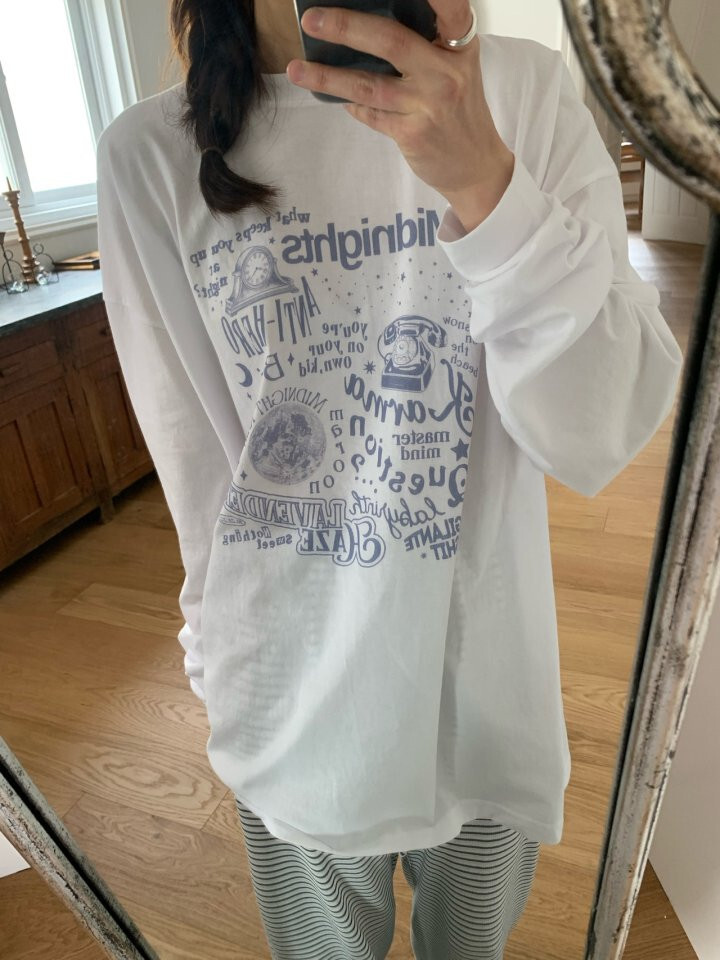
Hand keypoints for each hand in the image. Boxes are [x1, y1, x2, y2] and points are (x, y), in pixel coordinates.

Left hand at [287, 1, 514, 229]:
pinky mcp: (413, 133)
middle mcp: (446, 72)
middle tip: (311, 20)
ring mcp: (429, 104)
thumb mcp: (456, 70)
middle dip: (346, 27)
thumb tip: (366, 28)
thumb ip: (425, 48)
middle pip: (390, 41)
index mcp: (458, 48)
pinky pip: (370, 114)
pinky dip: (350, 104)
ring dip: (328, 76)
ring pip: (369, 84)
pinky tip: (334, 96)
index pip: (448, 9)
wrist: (477, 168)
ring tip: (296, 69)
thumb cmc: (460, 112)